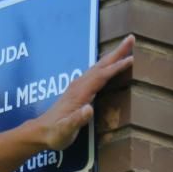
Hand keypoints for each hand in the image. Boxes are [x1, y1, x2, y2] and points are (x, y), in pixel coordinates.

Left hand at [33, 35, 133, 149]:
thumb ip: (76, 120)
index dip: (116, 68)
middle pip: (100, 65)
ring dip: (112, 56)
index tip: (132, 59)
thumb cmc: (54, 133)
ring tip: (125, 47)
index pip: (101, 76)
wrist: (40, 132)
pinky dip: (105, 65)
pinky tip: (109, 64)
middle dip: (117, 52)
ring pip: (98, 67)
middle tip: (131, 38)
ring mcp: (77, 87)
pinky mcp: (77, 90)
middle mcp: (78, 86)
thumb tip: (89, 109)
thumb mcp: (65, 130)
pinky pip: (95, 73)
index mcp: (79, 93)